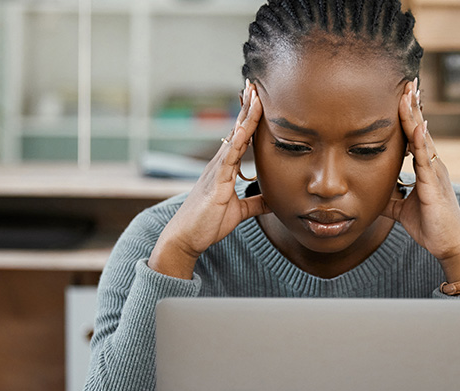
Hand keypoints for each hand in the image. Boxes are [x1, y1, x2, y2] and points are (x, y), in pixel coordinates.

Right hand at [149, 80, 268, 278]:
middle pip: (237, 129)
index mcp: (225, 168)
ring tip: (254, 95)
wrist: (185, 238)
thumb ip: (255, 202)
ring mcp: (216, 170)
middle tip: (255, 84)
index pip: (240, 137)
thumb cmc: (207, 223)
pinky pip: (227, 158)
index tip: (258, 98)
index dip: (250, 118)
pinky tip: (243, 128)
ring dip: (245, 117)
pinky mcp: (215, 182)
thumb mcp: (239, 212)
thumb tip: (274, 199)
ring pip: (234, 137)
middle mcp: (220, 163)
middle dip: (247, 107)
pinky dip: (236, 142)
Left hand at [381, 79, 459, 282]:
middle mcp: (433, 165)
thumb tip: (373, 192)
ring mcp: (435, 173)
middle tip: (407, 80)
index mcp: (426, 167)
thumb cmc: (431, 226)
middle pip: (421, 128)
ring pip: (423, 138)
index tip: (402, 93)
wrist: (449, 246)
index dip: (408, 115)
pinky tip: (417, 126)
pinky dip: (421, 141)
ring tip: (409, 93)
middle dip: (413, 105)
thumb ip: (390, 197)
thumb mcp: (402, 209)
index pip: (415, 135)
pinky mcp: (434, 185)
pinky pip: (426, 159)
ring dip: (415, 115)